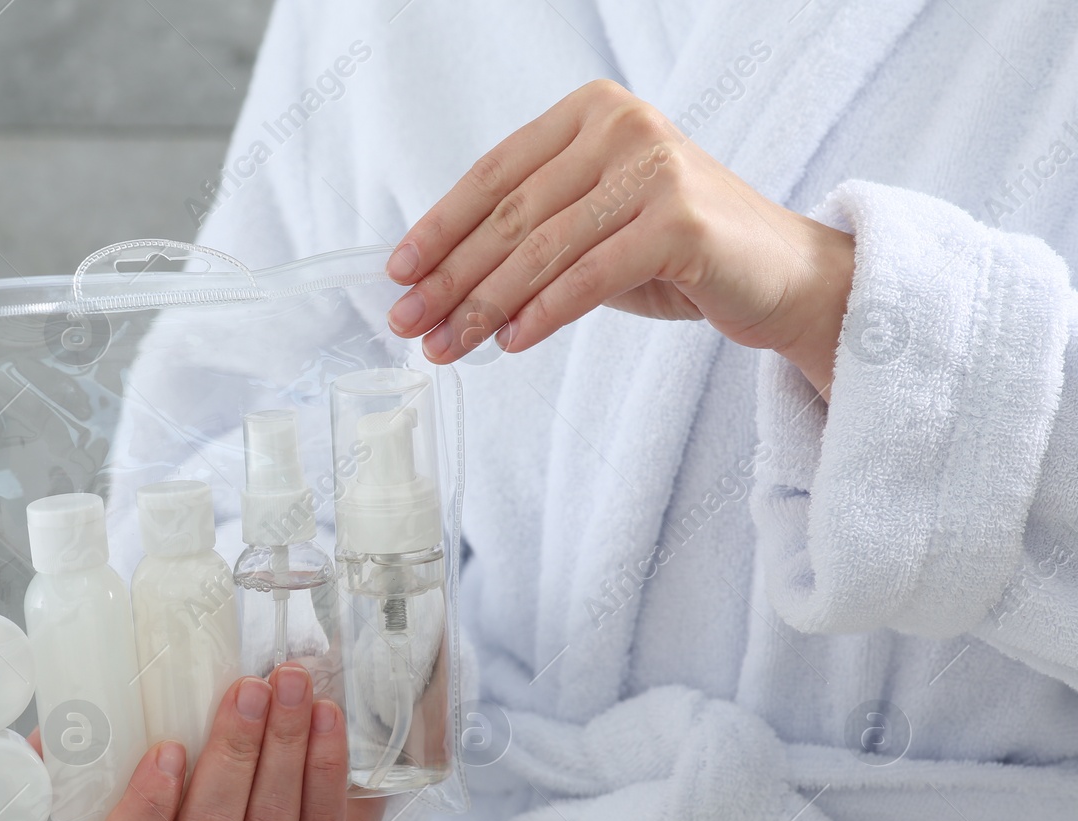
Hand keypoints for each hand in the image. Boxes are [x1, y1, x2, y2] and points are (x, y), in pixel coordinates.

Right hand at [34, 664, 384, 820]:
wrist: (277, 760)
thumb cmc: (192, 741)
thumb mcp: (139, 736)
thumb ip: (94, 733)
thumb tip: (43, 733)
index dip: (146, 809)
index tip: (168, 749)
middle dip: (234, 753)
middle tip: (249, 688)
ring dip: (285, 747)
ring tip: (292, 683)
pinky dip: (326, 765)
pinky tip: (326, 715)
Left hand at [384, 79, 854, 396]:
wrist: (781, 275)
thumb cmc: (676, 253)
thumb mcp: (592, 226)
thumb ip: (529, 232)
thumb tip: (435, 281)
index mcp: (592, 114)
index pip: (494, 175)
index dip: (439, 228)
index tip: (397, 274)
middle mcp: (623, 127)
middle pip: (511, 215)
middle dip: (450, 277)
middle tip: (408, 323)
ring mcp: (656, 169)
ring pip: (542, 250)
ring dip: (483, 306)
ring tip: (446, 348)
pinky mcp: (682, 222)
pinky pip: (589, 277)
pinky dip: (542, 314)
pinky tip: (510, 344)